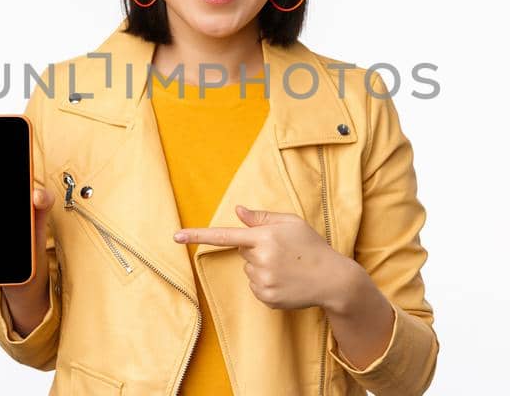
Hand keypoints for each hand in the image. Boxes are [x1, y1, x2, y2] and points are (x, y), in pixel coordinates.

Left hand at [173, 205, 357, 311]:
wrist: (334, 280)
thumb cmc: (312, 247)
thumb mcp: (292, 223)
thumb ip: (262, 217)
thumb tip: (238, 211)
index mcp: (265, 237)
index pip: (225, 235)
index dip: (198, 236)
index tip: (175, 236)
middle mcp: (261, 259)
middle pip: (243, 252)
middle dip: (257, 249)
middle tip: (283, 252)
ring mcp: (263, 281)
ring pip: (248, 271)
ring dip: (262, 268)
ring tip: (287, 268)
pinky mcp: (266, 298)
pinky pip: (255, 287)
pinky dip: (266, 284)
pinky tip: (286, 281)